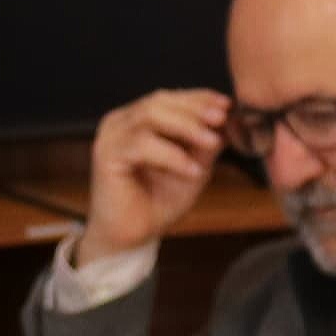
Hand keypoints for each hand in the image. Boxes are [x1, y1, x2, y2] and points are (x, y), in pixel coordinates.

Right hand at [79, 90, 226, 259]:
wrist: (130, 237)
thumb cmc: (156, 203)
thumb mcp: (191, 169)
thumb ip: (204, 147)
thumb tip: (228, 123)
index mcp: (138, 120)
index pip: (169, 98)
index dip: (198, 98)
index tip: (227, 105)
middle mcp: (121, 122)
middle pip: (159, 101)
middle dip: (194, 109)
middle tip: (221, 120)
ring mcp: (111, 136)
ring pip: (150, 115)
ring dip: (186, 127)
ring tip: (211, 143)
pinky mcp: (106, 155)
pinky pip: (142, 145)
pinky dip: (172, 156)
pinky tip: (191, 170)